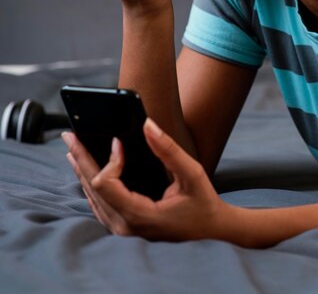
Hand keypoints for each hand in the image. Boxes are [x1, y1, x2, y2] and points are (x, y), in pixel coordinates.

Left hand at [62, 119, 232, 241]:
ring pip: (92, 197)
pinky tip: (86, 170)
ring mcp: (123, 229)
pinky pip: (99, 204)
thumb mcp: (192, 173)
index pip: (106, 185)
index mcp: (139, 215)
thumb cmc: (203, 203)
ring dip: (82, 170)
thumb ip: (168, 149)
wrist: (210, 229)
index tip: (118, 140)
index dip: (109, 160)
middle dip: (80, 158)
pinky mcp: (124, 226)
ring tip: (73, 149)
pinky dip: (91, 183)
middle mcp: (126, 226)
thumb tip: (147, 124)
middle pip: (92, 188)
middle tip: (70, 135)